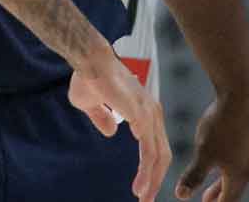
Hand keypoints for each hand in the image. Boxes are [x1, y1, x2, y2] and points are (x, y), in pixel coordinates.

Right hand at [69, 50, 170, 200]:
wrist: (87, 60)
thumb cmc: (88, 77)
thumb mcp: (92, 104)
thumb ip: (103, 118)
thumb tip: (111, 132)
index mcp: (144, 109)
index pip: (155, 144)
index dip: (150, 167)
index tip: (142, 186)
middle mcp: (152, 112)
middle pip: (162, 153)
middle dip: (155, 178)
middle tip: (146, 198)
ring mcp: (149, 113)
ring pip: (158, 155)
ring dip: (151, 179)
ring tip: (143, 197)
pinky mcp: (141, 116)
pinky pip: (149, 150)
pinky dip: (147, 170)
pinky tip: (141, 185)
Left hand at [175, 90, 248, 201]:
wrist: (240, 95)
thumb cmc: (222, 125)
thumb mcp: (204, 153)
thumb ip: (193, 175)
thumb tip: (180, 196)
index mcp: (238, 175)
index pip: (228, 201)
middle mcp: (246, 167)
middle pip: (232, 192)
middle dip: (218, 201)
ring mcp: (246, 153)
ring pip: (232, 178)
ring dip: (219, 188)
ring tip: (207, 194)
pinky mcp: (243, 140)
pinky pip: (232, 165)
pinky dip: (221, 173)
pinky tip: (213, 165)